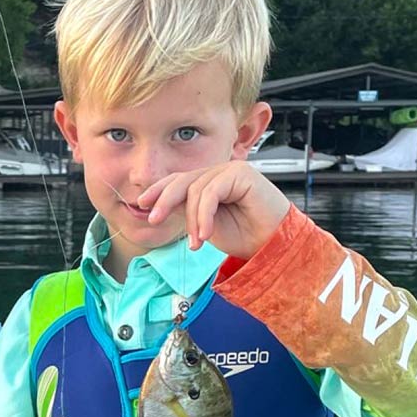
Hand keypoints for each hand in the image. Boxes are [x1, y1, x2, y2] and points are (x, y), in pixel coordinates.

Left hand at [136, 161, 289, 258]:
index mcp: (210, 182)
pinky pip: (211, 192)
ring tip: (197, 242)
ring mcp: (231, 170)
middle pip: (182, 180)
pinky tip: (205, 235)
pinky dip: (204, 215)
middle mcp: (219, 173)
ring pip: (195, 189)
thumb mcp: (205, 224)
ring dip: (193, 220)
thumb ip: (187, 210)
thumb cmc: (245, 236)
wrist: (273, 246)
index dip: (159, 190)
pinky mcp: (242, 173)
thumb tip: (161, 206)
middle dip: (164, 200)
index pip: (178, 180)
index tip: (142, 205)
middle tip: (154, 219)